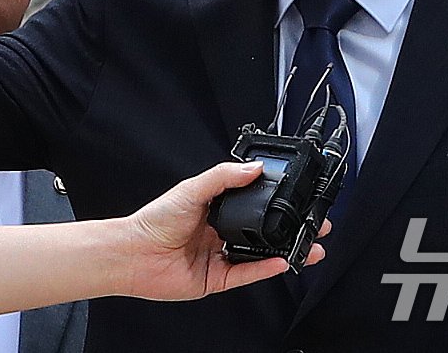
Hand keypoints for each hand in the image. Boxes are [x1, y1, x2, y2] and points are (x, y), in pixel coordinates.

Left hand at [116, 161, 326, 300]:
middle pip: (263, 230)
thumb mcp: (192, 188)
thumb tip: (254, 167)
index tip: (297, 196)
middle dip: (290, 228)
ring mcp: (221, 256)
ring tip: (309, 245)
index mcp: (216, 209)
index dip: (276, 202)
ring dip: (285, 250)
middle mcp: (221, 232)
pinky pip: (247, 274)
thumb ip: (224, 176)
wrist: (134, 253)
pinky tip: (283, 261)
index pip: (254, 204)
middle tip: (314, 223)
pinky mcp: (217, 279)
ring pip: (261, 254)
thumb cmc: (155, 220)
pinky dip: (266, 268)